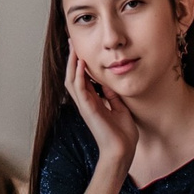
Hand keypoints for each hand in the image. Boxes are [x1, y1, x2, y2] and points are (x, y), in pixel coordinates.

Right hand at [66, 46, 137, 173]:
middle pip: (73, 76)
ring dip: (72, 63)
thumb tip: (109, 83)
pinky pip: (80, 89)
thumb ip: (113, 96)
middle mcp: (86, 102)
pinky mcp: (88, 110)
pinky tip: (81, 63)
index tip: (80, 48)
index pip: (82, 78)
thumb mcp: (120, 108)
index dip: (80, 63)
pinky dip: (79, 75)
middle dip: (72, 59)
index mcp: (93, 102)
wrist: (122, 151)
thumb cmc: (122, 134)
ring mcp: (85, 106)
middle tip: (71, 42)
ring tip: (73, 48)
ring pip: (72, 80)